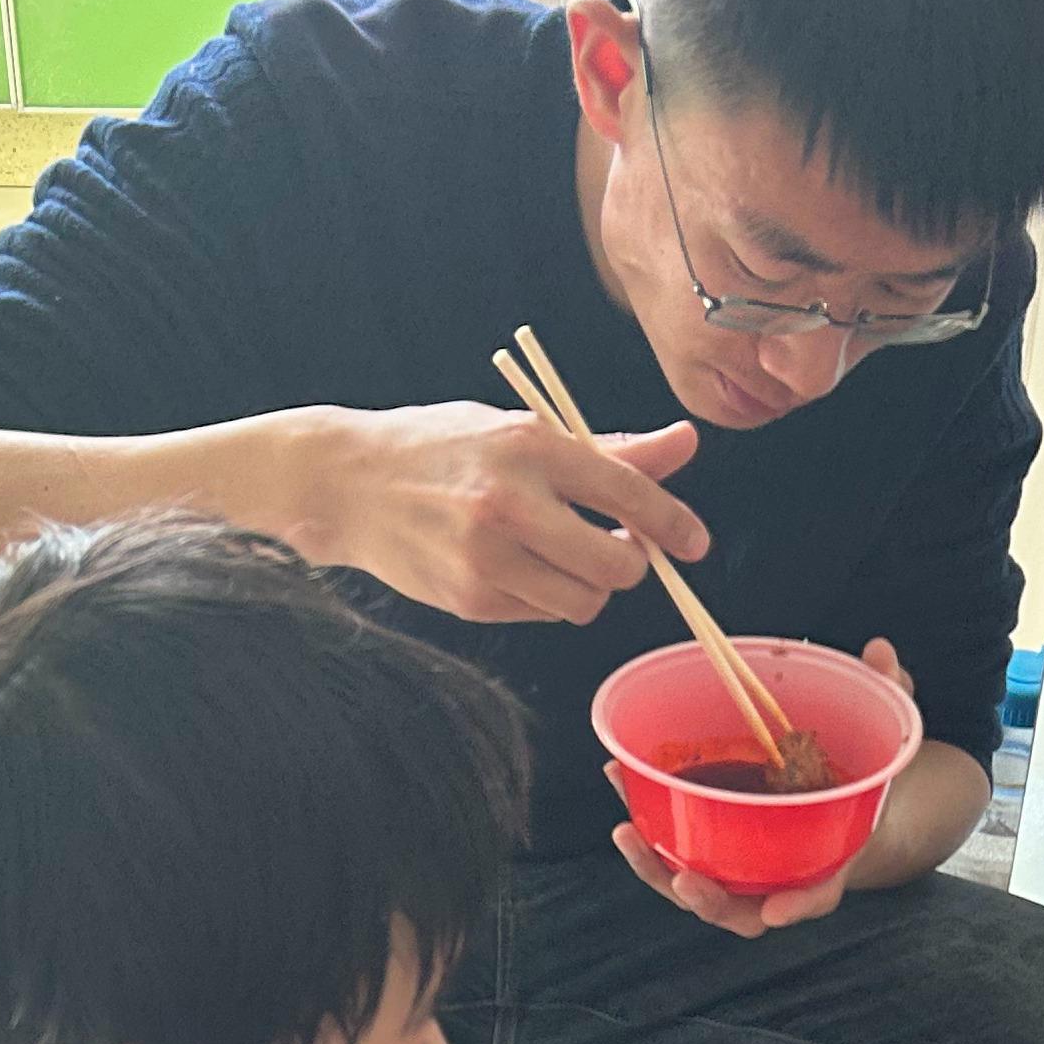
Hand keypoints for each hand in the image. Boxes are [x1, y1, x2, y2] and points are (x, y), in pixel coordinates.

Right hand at [306, 403, 706, 626]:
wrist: (349, 483)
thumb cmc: (444, 448)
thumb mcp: (522, 430)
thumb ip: (607, 450)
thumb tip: (687, 443)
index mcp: (530, 446)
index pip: (627, 494)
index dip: (673, 524)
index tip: (695, 543)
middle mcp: (509, 504)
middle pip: (615, 567)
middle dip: (630, 565)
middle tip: (618, 547)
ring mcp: (487, 558)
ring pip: (583, 603)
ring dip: (590, 588)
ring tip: (564, 555)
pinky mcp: (470, 599)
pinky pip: (542, 613)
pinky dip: (546, 597)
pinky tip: (516, 566)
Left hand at [608, 638, 912, 938]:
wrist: (849, 805)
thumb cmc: (865, 775)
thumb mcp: (883, 734)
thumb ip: (887, 695)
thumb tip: (879, 649)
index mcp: (832, 859)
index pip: (818, 893)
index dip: (800, 904)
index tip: (777, 910)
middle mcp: (784, 878)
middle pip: (741, 909)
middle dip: (708, 901)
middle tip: (682, 879)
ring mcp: (745, 870)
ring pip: (700, 889)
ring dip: (657, 869)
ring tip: (626, 833)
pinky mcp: (715, 850)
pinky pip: (678, 852)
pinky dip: (646, 828)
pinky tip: (619, 779)